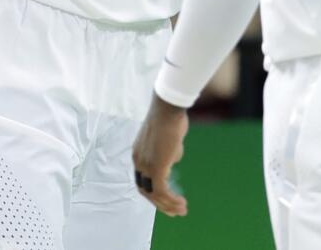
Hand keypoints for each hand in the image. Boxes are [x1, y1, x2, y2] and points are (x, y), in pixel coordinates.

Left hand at [132, 95, 189, 216]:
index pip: (142, 179)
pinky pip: (161, 190)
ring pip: (154, 194)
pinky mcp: (156, 167)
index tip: (167, 198)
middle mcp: (138, 162)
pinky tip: (181, 202)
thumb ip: (168, 151)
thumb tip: (173, 159)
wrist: (168, 109)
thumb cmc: (170, 118)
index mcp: (138, 155)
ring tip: (182, 210)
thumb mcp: (168, 138)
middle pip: (145, 191)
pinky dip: (170, 200)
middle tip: (174, 211)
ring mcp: (146, 166)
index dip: (153, 191)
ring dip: (168, 205)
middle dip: (160, 204)